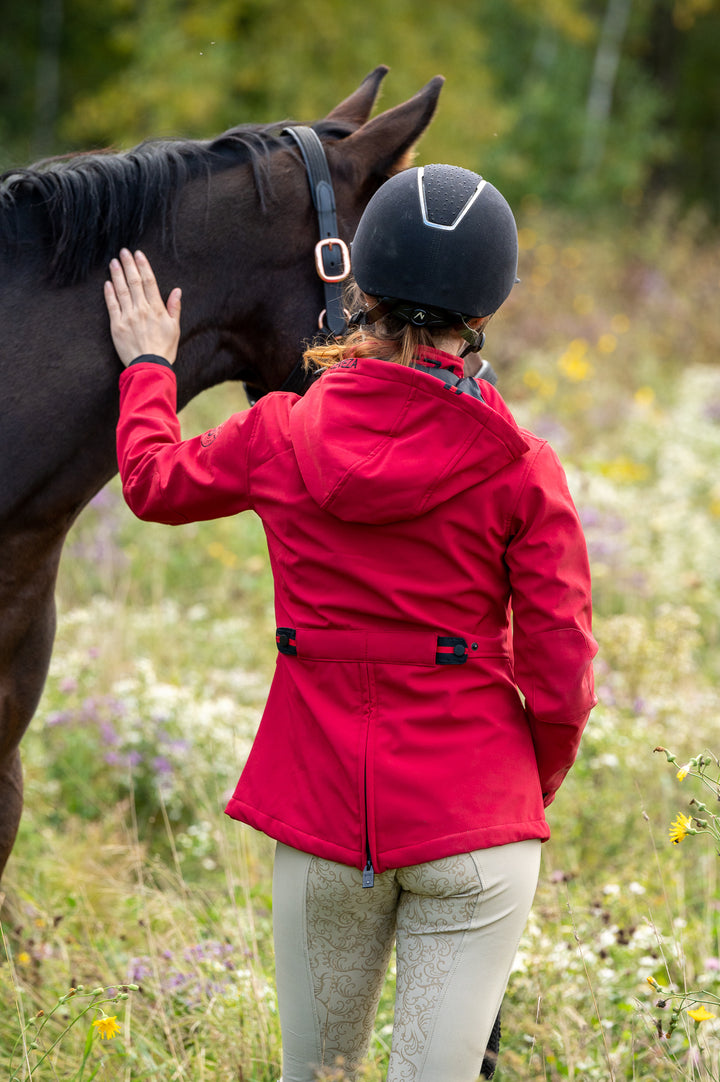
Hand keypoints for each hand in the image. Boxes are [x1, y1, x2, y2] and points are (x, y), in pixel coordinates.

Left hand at [104, 249, 181, 366]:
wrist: (150, 367)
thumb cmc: (164, 349)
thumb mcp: (175, 328)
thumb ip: (174, 308)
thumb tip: (177, 291)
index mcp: (157, 309)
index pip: (149, 282)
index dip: (143, 266)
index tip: (138, 254)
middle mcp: (142, 309)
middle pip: (134, 282)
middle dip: (129, 265)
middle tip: (123, 251)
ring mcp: (128, 317)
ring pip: (122, 291)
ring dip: (117, 275)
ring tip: (113, 262)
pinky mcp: (117, 326)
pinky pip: (112, 306)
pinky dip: (109, 293)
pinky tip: (107, 283)